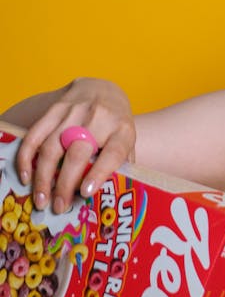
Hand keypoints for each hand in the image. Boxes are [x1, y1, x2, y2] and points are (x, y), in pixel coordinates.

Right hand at [15, 78, 135, 212]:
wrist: (103, 90)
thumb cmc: (116, 126)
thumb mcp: (127, 144)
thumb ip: (120, 168)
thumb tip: (107, 200)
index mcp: (122, 130)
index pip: (112, 153)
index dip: (98, 173)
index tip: (86, 193)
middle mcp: (98, 119)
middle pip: (77, 152)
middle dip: (65, 183)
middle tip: (59, 207)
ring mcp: (74, 112)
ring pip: (52, 146)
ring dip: (44, 176)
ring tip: (41, 199)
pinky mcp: (54, 109)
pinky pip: (36, 134)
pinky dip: (27, 156)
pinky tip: (25, 176)